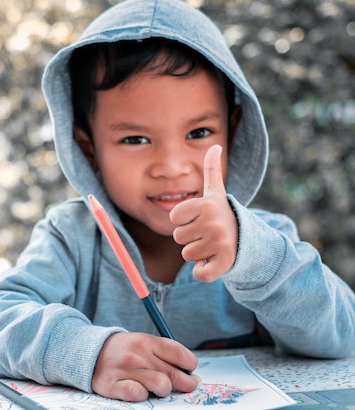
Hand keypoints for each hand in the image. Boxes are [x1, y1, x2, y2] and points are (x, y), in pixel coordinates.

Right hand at [92, 333, 199, 400]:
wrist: (89, 353)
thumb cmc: (124, 352)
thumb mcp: (142, 343)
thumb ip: (164, 353)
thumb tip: (189, 370)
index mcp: (146, 341)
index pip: (181, 355)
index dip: (191, 366)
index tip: (191, 371)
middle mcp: (136, 353)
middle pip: (174, 374)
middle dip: (186, 384)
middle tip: (186, 386)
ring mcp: (124, 369)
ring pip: (161, 385)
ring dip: (164, 390)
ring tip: (160, 389)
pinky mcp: (112, 384)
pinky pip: (136, 394)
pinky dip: (142, 395)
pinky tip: (141, 392)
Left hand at [169, 144, 238, 281]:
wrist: (246, 238)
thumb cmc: (220, 214)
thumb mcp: (215, 192)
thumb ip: (211, 169)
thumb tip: (215, 145)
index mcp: (206, 205)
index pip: (173, 218)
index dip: (183, 220)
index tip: (198, 218)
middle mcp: (213, 223)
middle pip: (178, 237)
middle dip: (190, 237)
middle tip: (206, 232)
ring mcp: (219, 244)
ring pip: (187, 254)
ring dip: (197, 253)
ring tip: (212, 244)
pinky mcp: (224, 264)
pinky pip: (200, 274)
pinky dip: (204, 272)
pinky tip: (214, 261)